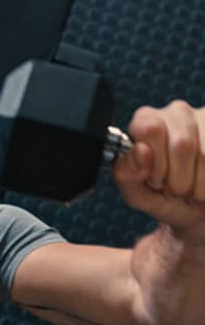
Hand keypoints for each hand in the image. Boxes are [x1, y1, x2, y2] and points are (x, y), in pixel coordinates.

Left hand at [113, 100, 204, 242]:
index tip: (155, 180)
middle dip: (179, 178)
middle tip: (175, 189)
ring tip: (192, 189)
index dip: (155, 162)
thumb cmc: (165, 198)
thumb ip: (127, 174)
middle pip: (183, 144)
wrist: (199, 211)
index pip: (150, 128)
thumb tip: (140, 151)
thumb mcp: (138, 194)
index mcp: (145, 121)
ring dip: (198, 186)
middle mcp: (176, 113)